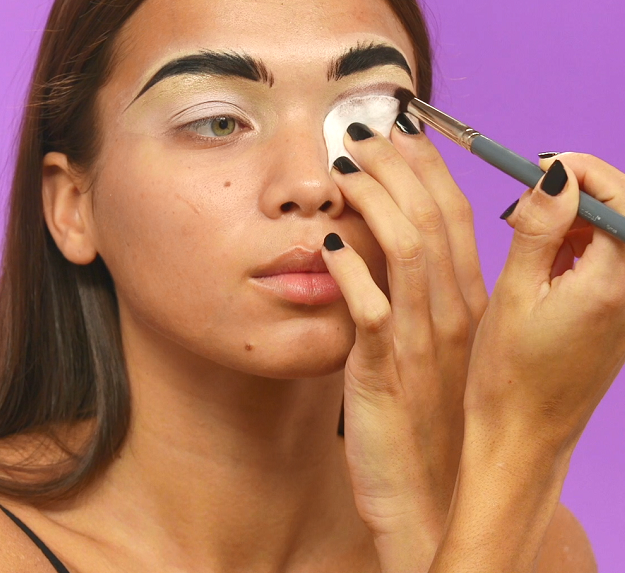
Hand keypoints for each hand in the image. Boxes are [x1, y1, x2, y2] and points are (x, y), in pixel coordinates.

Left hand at [322, 121, 487, 572]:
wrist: (428, 493)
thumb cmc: (427, 417)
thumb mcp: (433, 349)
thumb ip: (417, 296)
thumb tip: (390, 241)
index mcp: (466, 305)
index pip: (455, 217)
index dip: (428, 168)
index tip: (403, 131)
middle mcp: (450, 316)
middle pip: (434, 220)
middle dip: (400, 167)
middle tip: (364, 133)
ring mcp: (419, 342)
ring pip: (408, 250)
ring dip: (375, 202)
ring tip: (343, 169)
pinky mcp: (382, 371)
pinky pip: (370, 311)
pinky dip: (351, 272)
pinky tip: (328, 245)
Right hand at [467, 154, 624, 457]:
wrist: (523, 435)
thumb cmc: (509, 376)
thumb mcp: (513, 293)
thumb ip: (538, 229)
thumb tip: (556, 175)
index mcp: (612, 286)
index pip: (619, 200)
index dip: (584, 172)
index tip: (541, 166)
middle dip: (584, 193)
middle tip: (533, 197)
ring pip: (621, 236)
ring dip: (582, 220)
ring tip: (531, 234)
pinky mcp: (622, 319)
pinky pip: (615, 263)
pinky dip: (586, 248)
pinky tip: (548, 261)